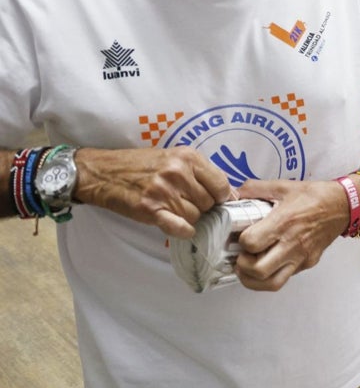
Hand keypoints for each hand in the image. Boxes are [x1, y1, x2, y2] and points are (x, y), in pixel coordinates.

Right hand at [73, 147, 236, 238]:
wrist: (102, 172)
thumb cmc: (141, 165)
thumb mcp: (174, 157)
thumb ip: (200, 172)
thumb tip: (229, 195)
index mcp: (188, 157)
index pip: (221, 185)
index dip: (221, 197)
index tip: (213, 200)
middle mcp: (178, 172)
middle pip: (208, 203)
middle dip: (202, 207)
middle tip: (186, 203)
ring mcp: (163, 191)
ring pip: (195, 217)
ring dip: (188, 218)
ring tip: (173, 209)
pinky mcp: (150, 209)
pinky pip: (180, 227)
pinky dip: (183, 230)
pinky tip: (178, 226)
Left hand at [232, 178, 347, 291]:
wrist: (344, 205)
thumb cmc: (314, 195)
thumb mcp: (283, 186)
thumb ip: (255, 188)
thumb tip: (232, 193)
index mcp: (284, 222)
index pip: (251, 243)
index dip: (241, 242)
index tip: (241, 236)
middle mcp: (292, 243)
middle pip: (259, 271)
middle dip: (243, 266)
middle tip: (242, 256)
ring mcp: (302, 257)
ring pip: (272, 283)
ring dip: (254, 280)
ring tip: (249, 268)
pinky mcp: (308, 263)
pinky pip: (285, 277)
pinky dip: (270, 275)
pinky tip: (267, 262)